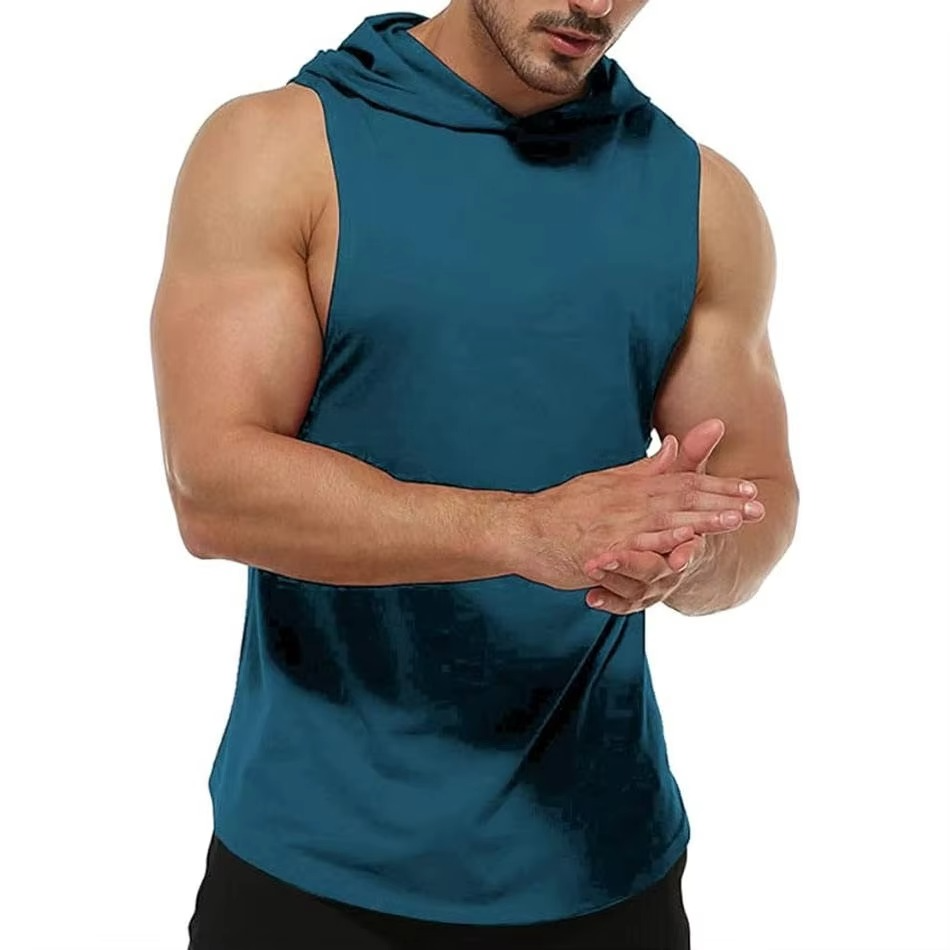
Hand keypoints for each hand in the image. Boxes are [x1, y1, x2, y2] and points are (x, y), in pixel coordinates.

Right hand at [509, 423, 757, 590]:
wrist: (525, 528)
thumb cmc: (566, 509)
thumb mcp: (610, 480)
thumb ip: (648, 467)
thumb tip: (676, 444)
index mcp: (634, 486)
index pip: (684, 483)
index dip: (719, 487)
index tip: (750, 491)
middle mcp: (630, 502)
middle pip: (683, 499)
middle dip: (723, 503)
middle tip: (757, 506)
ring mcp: (616, 525)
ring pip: (665, 520)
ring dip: (701, 520)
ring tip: (733, 521)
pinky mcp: (601, 550)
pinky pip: (636, 547)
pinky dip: (660, 544)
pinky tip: (684, 545)